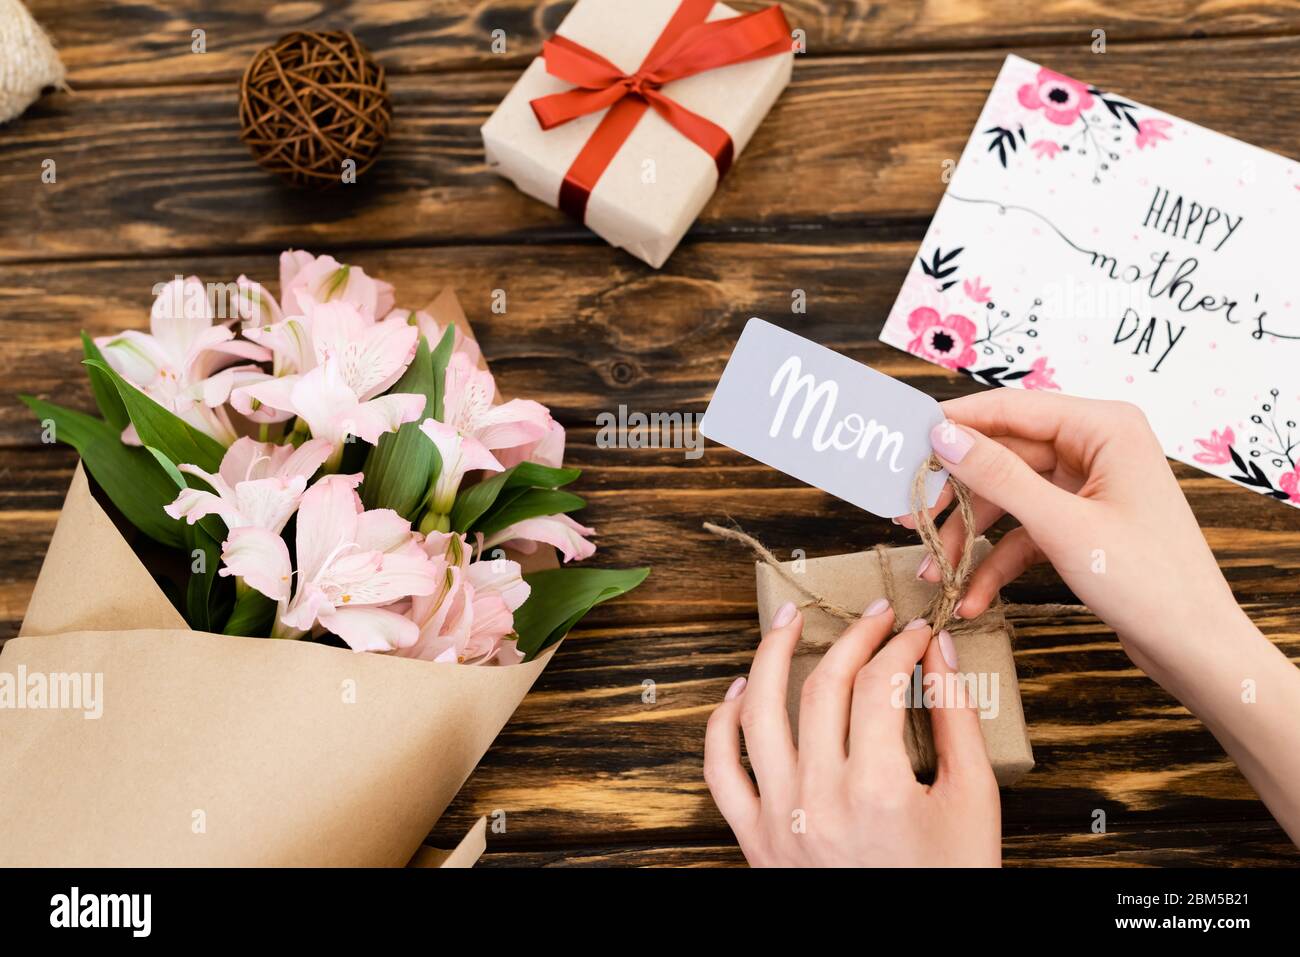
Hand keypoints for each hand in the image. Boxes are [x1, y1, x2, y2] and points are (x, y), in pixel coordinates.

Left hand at [704, 600, 999, 866]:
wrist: (912, 950)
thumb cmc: (951, 878)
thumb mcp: (974, 800)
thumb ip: (957, 718)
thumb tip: (938, 650)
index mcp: (877, 791)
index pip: (879, 685)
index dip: (900, 646)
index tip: (915, 632)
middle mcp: (818, 800)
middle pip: (822, 689)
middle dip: (852, 639)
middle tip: (874, 616)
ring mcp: (778, 819)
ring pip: (757, 715)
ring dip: (769, 656)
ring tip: (789, 620)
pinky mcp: (754, 838)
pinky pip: (721, 769)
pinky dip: (723, 722)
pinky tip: (742, 689)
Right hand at [899, 390, 1244, 683]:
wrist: (1196, 648)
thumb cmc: (1149, 581)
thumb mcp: (1062, 526)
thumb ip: (998, 476)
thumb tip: (943, 436)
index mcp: (1104, 428)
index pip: (1012, 409)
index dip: (955, 425)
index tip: (905, 442)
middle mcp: (1097, 448)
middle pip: (1004, 457)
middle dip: (956, 497)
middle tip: (910, 518)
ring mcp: (1088, 488)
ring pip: (1008, 498)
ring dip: (969, 538)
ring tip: (933, 573)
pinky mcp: (1081, 525)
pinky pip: (1024, 532)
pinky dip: (995, 562)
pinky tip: (970, 597)